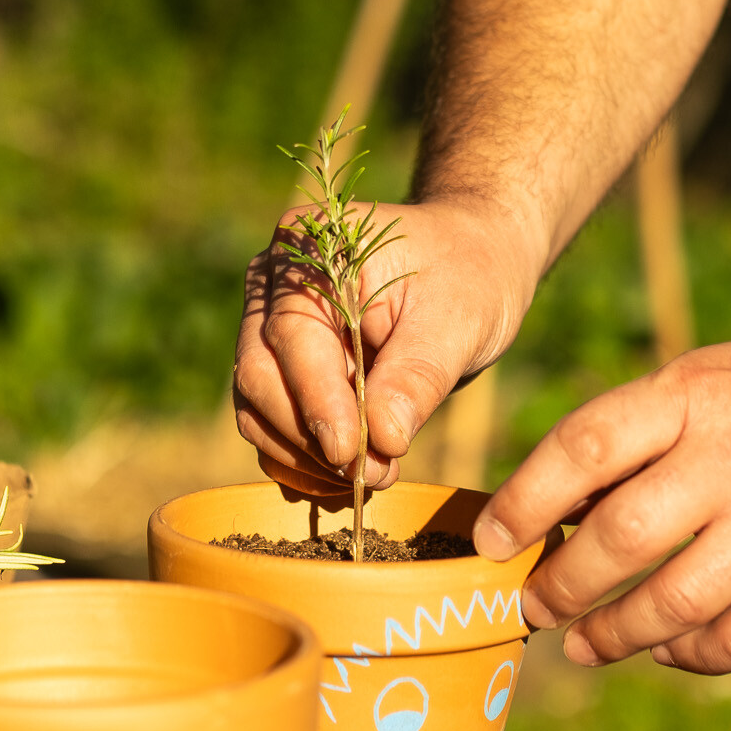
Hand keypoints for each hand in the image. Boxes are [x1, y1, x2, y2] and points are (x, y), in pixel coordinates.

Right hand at [235, 197, 542, 495]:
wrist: (474, 264)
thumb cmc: (468, 277)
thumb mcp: (457, 320)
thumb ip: (416, 376)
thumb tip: (381, 440)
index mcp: (312, 250)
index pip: (293, 336)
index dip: (317, 401)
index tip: (349, 453)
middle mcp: (274, 287)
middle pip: (260, 376)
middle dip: (310, 437)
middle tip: (371, 475)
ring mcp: (270, 330)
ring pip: (257, 408)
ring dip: (305, 458)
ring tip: (370, 477)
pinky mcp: (283, 371)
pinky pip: (271, 426)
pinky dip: (302, 462)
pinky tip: (349, 480)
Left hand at [470, 314, 730, 673]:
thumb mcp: (723, 374)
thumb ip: (650, 431)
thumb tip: (563, 507)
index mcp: (699, 392)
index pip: (585, 447)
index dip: (525, 501)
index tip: (492, 541)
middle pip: (619, 540)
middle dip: (559, 586)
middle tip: (533, 607)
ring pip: (673, 604)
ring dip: (615, 636)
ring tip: (586, 645)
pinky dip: (691, 656)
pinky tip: (670, 649)